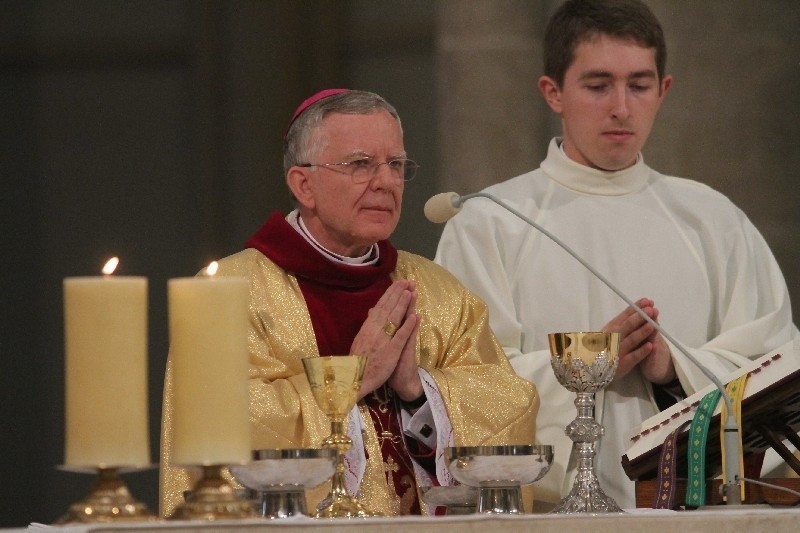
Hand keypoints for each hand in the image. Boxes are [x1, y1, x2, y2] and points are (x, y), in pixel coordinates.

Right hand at [351, 280, 418, 399]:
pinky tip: (414, 316)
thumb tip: (372, 311)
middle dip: (398, 293)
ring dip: (403, 304)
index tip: (398, 283)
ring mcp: (382, 341)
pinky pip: (400, 336)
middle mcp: (374, 331)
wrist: (353, 382)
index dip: (390, 294)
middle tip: (408, 281)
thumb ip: (368, 326)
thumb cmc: (356, 363)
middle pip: (388, 308)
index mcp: (367, 328)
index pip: (380, 306)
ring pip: (394, 318)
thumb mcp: (360, 341)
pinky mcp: (390, 352)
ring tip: (411, 291)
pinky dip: (407, 325)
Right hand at [602, 298, 674, 383]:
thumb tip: (638, 309)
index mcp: (611, 328)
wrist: (591, 368)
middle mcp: (614, 338)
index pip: (625, 315)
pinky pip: (633, 357)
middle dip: (640, 317)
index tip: (647, 301)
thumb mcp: (608, 332)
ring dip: (642, 332)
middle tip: (651, 310)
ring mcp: (619, 351)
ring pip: (631, 340)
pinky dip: (642, 351)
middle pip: (628, 325)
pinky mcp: (623, 364)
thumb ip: (622, 322)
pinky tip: (650, 346)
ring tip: (653, 325)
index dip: (636, 308)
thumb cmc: (603, 347)